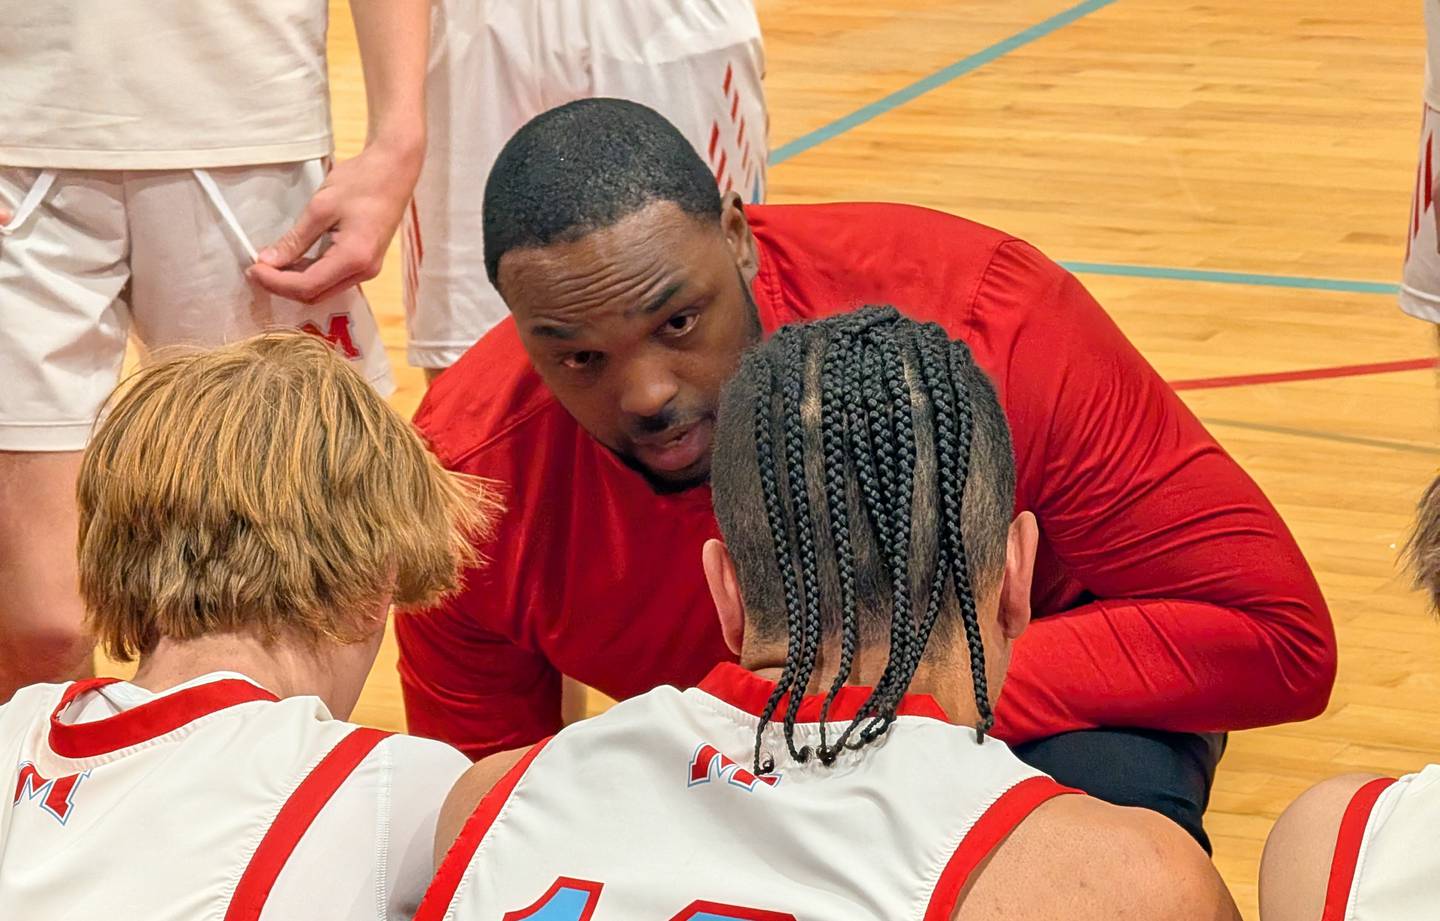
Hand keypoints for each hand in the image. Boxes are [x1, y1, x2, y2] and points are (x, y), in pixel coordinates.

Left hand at [248, 139, 421, 303]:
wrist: (395, 170)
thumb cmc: (362, 182)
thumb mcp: (321, 207)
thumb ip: (295, 239)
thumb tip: (268, 260)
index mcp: (354, 258)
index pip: (308, 285)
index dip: (276, 282)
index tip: (252, 268)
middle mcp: (363, 272)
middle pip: (316, 295)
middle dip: (283, 286)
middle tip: (257, 268)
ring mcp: (367, 269)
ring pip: (324, 289)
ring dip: (295, 282)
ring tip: (271, 264)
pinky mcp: (365, 262)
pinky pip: (333, 278)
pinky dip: (310, 274)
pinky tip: (293, 260)